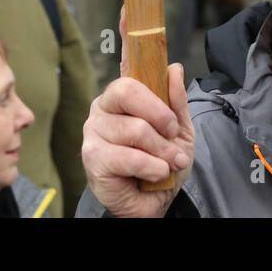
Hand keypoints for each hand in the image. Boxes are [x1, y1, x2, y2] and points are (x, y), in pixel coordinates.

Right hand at [82, 64, 194, 217]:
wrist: (155, 201)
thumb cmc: (161, 161)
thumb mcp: (178, 130)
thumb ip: (176, 101)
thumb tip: (174, 68)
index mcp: (119, 97)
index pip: (128, 75)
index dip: (147, 80)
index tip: (163, 97)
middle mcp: (101, 110)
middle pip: (128, 92)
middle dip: (160, 116)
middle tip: (172, 136)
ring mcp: (93, 133)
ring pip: (135, 129)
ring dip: (162, 151)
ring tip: (168, 164)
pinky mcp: (92, 159)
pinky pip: (128, 157)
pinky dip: (152, 168)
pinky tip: (155, 175)